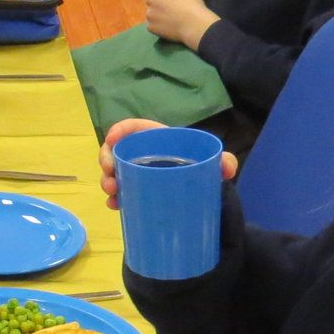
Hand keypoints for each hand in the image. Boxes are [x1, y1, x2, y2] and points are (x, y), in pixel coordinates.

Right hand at [99, 118, 237, 206]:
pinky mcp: (137, 190)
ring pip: (114, 172)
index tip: (111, 139)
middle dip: (106, 159)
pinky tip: (114, 205)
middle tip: (109, 173)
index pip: (134, 128)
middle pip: (117, 150)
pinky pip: (120, 191)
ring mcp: (137, 173)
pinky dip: (114, 198)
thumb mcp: (212, 163)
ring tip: (112, 193)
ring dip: (107, 180)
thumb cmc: (202, 169)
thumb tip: (227, 167)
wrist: (202, 194)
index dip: (120, 130)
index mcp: (158, 140)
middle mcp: (143, 154)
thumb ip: (224, 162)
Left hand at [143, 0, 218, 48]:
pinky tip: (169, 28)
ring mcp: (149, 13)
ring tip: (172, 21)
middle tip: (172, 12)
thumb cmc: (192, 3)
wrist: (194, 23)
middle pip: (152, 2)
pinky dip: (158, 28)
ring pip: (151, 14)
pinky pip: (152, 26)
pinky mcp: (150, 26)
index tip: (176, 3)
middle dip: (159, 6)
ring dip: (158, 17)